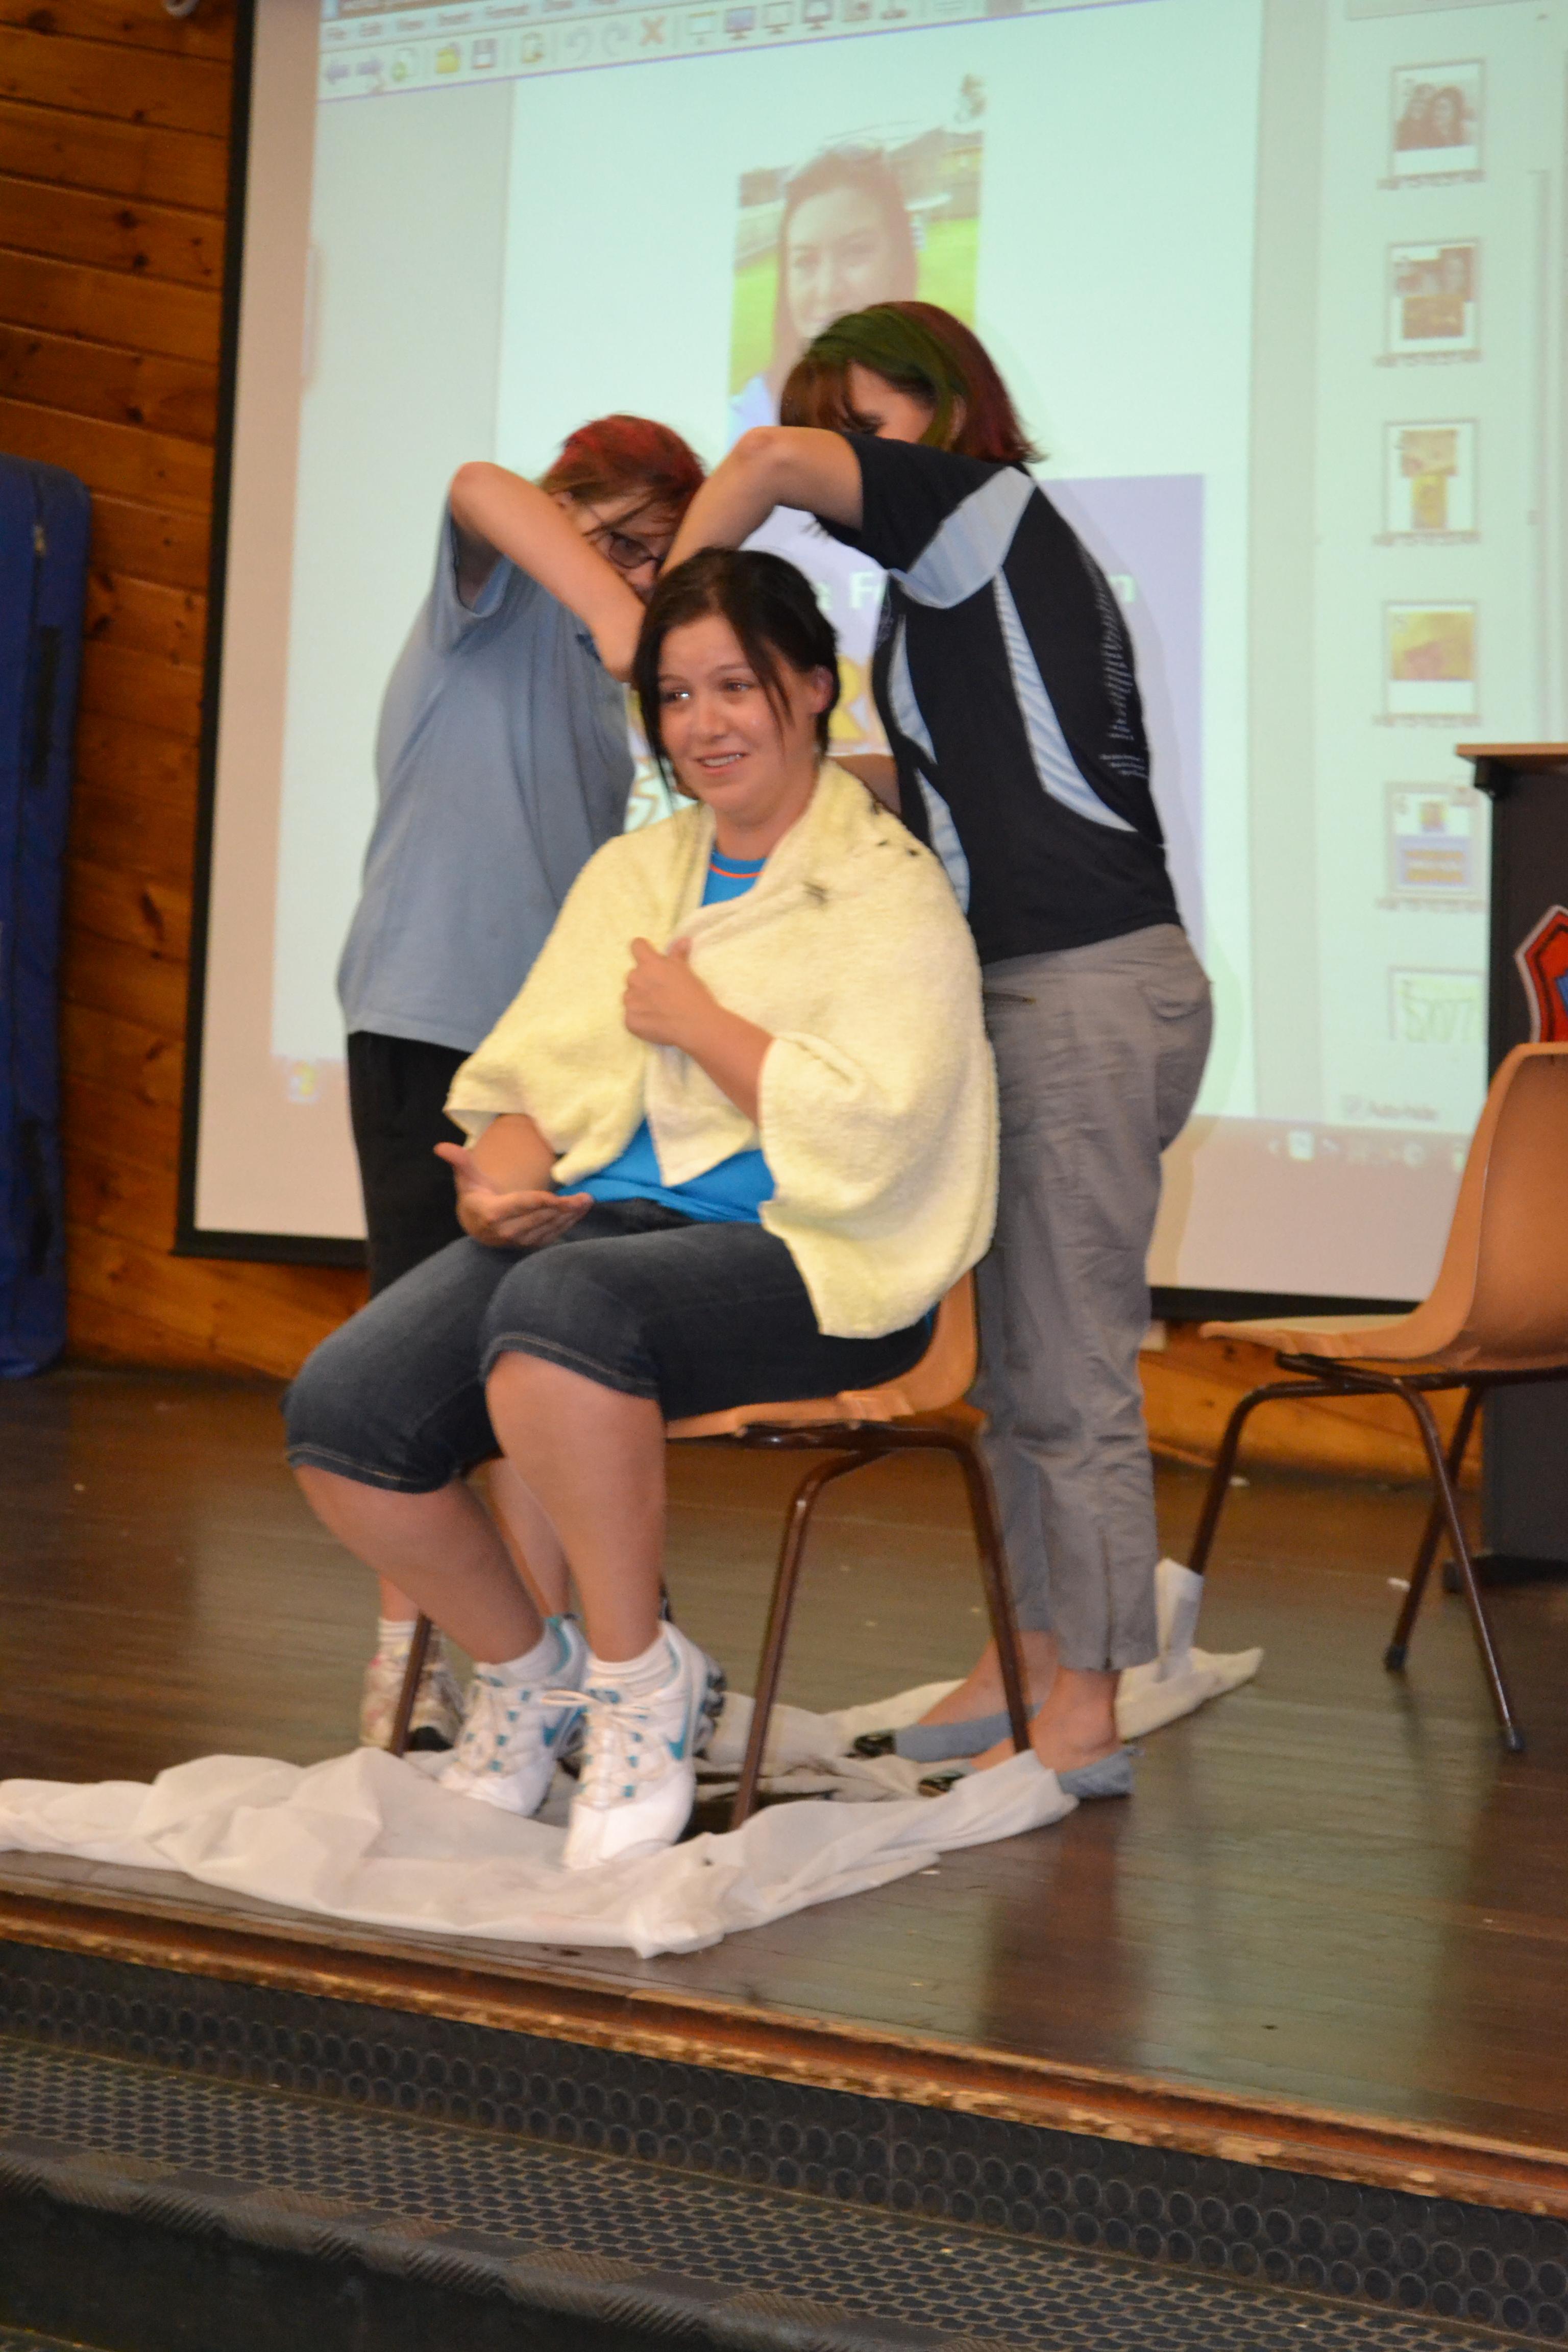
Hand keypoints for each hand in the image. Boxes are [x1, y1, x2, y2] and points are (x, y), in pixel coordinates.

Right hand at [434, 1143, 591, 1248]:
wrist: (475, 1226)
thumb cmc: (474, 1196)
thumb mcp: (466, 1178)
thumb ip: (459, 1162)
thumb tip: (441, 1146)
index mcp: (492, 1213)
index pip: (520, 1206)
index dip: (540, 1202)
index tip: (559, 1198)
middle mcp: (506, 1231)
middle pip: (539, 1218)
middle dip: (563, 1209)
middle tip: (585, 1197)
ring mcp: (519, 1240)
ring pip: (548, 1228)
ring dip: (570, 1217)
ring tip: (586, 1202)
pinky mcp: (529, 1245)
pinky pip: (551, 1235)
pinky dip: (567, 1224)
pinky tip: (580, 1212)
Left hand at [622, 936, 716, 1049]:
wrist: (695, 1024)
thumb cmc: (694, 995)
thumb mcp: (687, 971)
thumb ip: (678, 954)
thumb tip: (683, 939)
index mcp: (650, 964)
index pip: (636, 946)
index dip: (643, 951)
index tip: (650, 959)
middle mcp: (635, 978)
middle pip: (633, 975)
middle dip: (644, 981)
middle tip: (661, 992)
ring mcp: (630, 1000)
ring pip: (630, 996)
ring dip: (640, 1000)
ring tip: (659, 1009)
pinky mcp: (629, 1020)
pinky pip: (630, 1016)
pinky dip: (640, 1019)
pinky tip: (655, 1022)